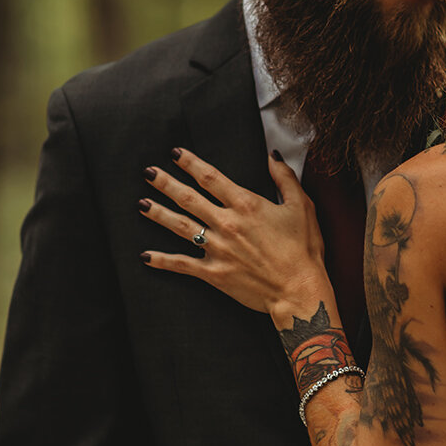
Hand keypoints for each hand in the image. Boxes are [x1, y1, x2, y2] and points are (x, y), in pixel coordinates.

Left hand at [140, 149, 327, 316]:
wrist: (299, 291)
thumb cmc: (304, 250)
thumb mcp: (302, 207)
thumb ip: (285, 178)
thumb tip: (272, 156)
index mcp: (246, 205)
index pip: (211, 177)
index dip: (190, 163)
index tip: (175, 153)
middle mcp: (226, 224)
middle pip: (188, 198)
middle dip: (166, 183)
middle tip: (148, 172)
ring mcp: (217, 249)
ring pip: (180, 226)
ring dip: (158, 214)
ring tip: (141, 204)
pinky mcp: (214, 273)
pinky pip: (182, 264)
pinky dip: (162, 260)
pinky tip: (145, 256)